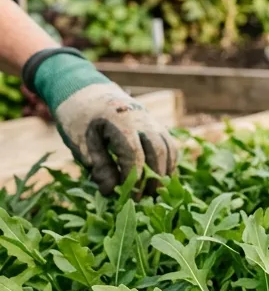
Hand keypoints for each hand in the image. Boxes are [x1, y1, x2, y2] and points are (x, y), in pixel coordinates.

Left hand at [53, 81, 179, 194]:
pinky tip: (160, 176)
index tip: (130, 197)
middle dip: (154, 179)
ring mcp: (151, 121)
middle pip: (158, 153)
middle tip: (146, 199)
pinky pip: (168, 144)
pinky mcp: (153, 124)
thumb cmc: (79, 119)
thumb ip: (98, 167)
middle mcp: (142, 120)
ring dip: (165, 171)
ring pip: (168, 148)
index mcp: (121, 124)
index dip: (134, 179)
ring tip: (156, 190)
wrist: (84, 90)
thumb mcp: (81, 143)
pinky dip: (168, 161)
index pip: (135, 156)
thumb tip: (112, 191)